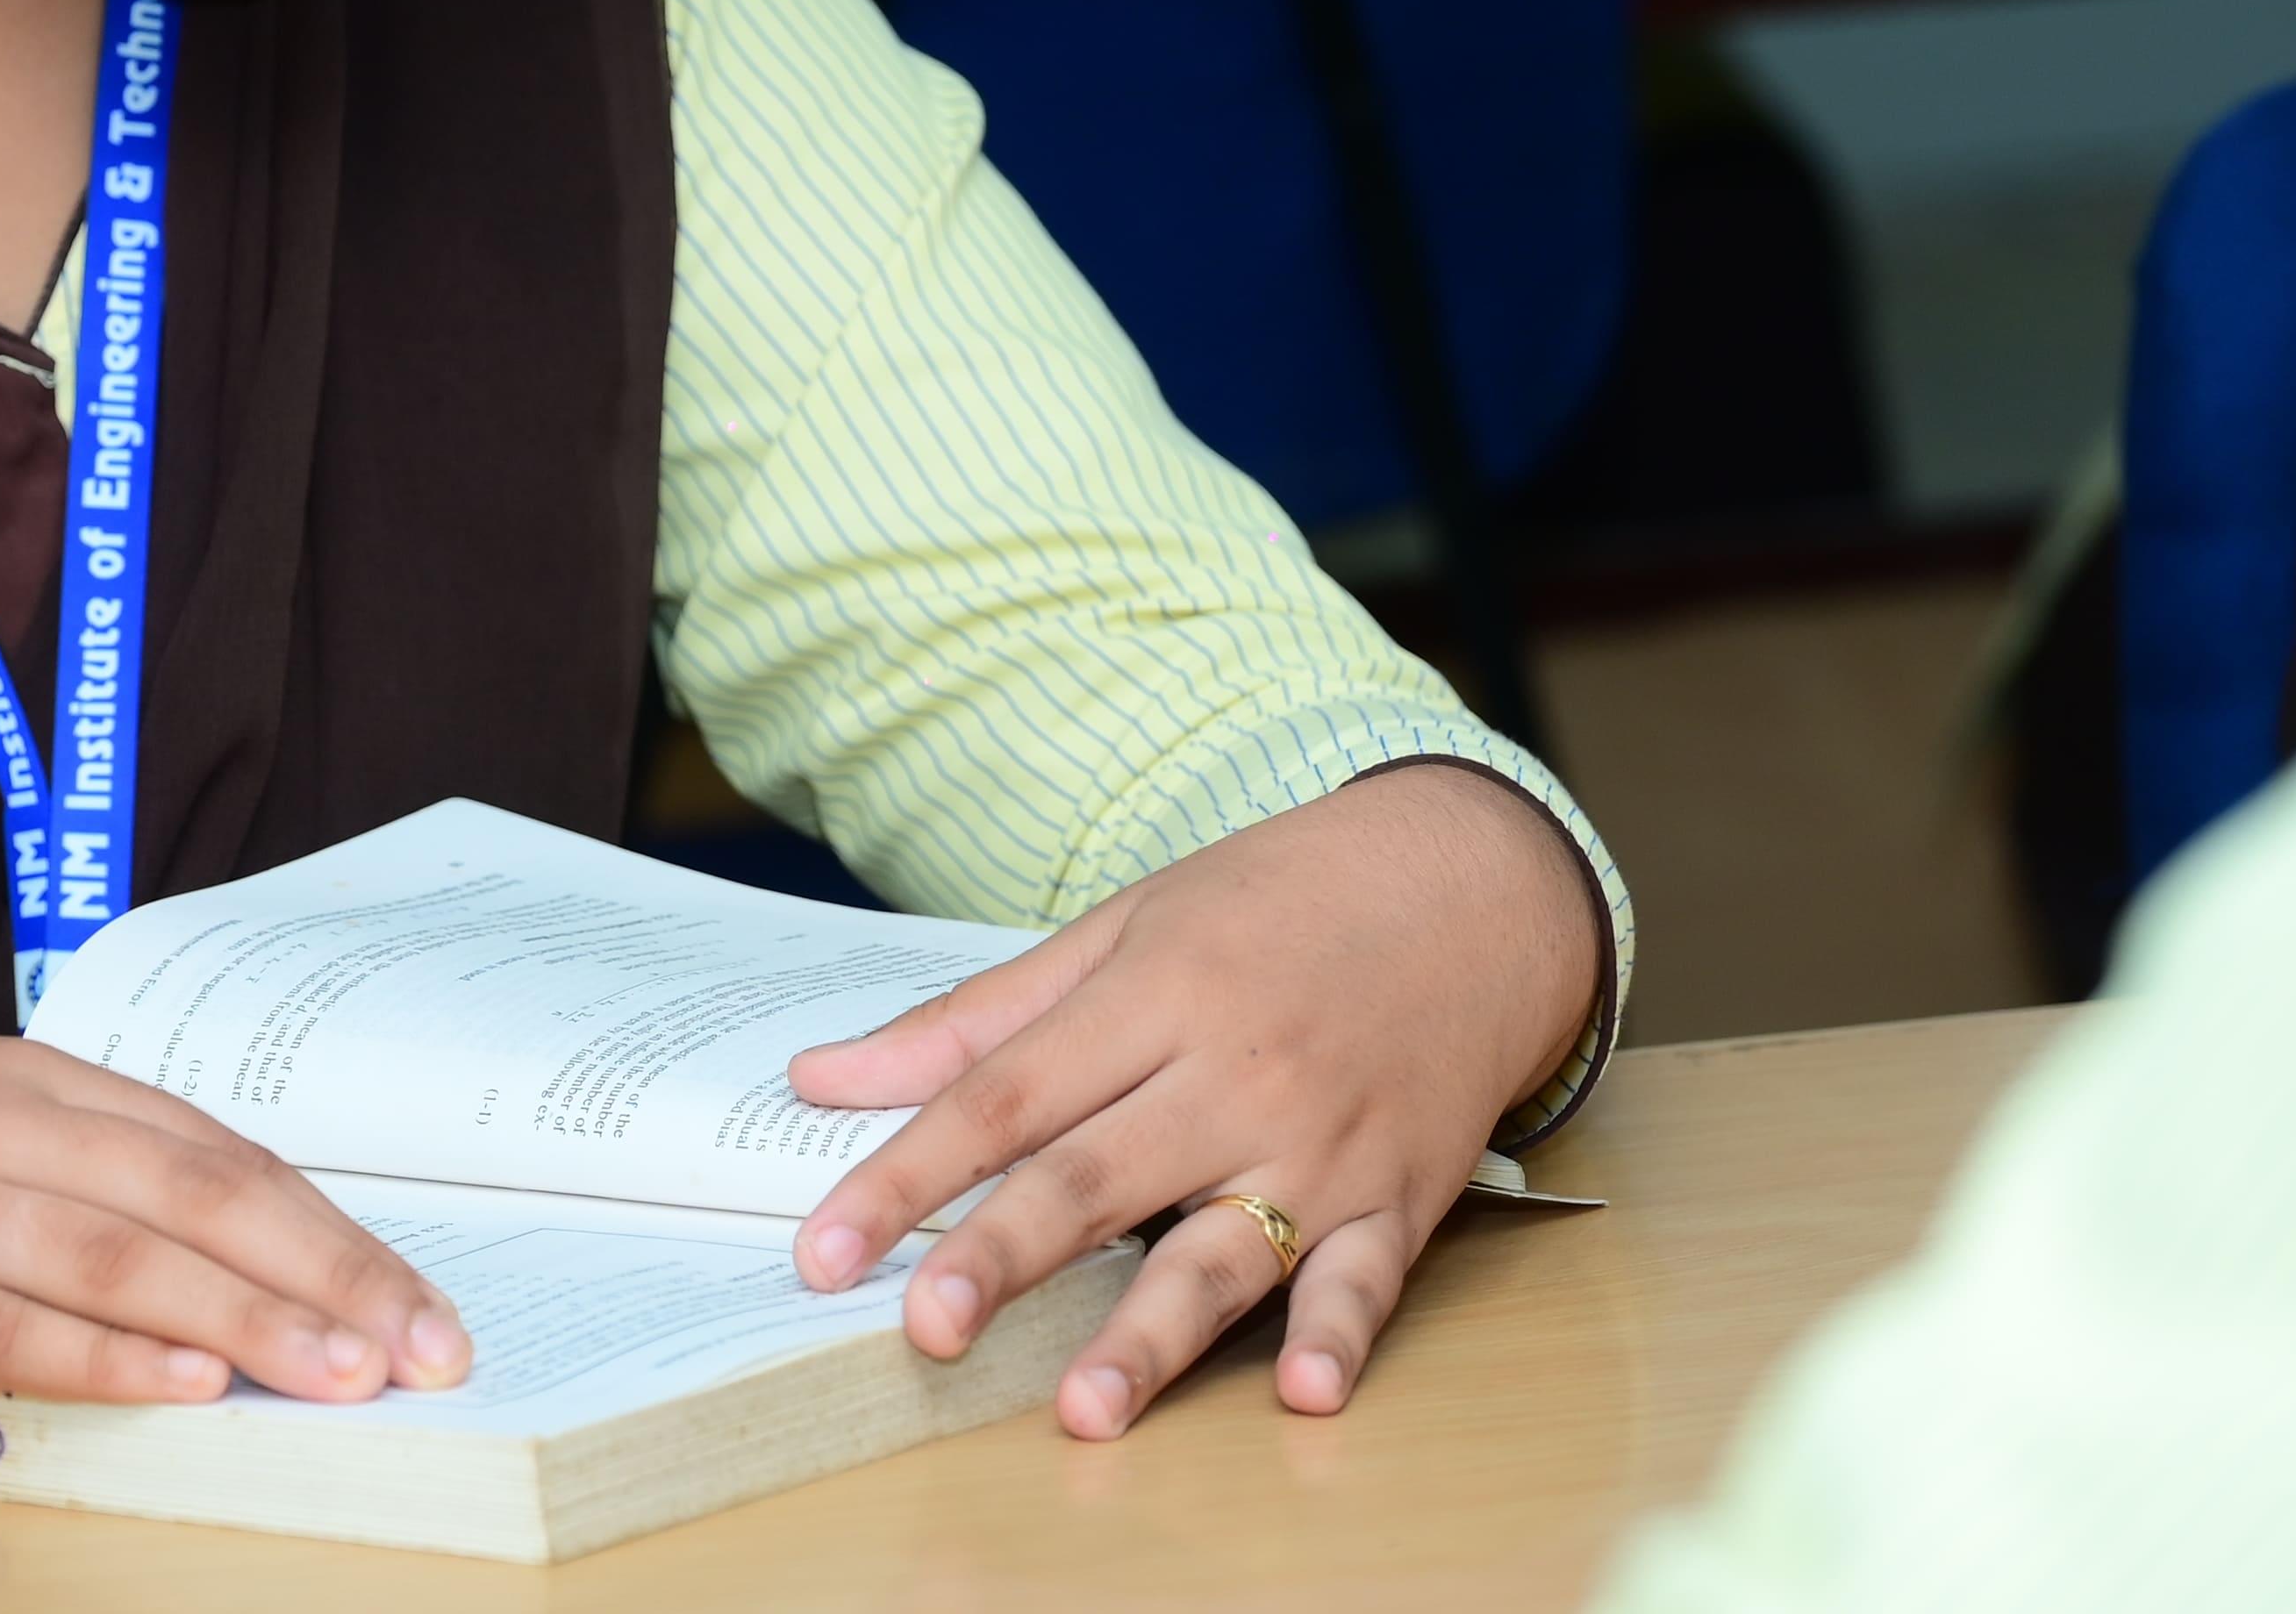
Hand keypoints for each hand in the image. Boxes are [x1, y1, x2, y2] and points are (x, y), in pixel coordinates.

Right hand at [0, 1029, 474, 1409]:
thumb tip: (229, 1263)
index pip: (215, 1152)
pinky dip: (107, 1356)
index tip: (425, 1301)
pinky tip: (187, 1383)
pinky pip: (1, 1330)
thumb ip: (69, 1171)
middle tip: (427, 1351)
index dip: (333, 1229)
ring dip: (250, 1321)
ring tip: (346, 1375)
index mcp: (19, 1077)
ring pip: (118, 1260)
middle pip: (195, 1199)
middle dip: (329, 1279)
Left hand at [783, 762, 1602, 1438]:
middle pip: (1096, 1179)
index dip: (909, 1174)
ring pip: (1221, 1250)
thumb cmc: (1276, 903)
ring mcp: (1321, 1144)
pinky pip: (1363, 1280)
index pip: (1006, 1097)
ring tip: (1083, 1406)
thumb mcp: (1122, 926)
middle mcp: (1235, 1074)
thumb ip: (977, 1016)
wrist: (1472, 889)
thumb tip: (824, 1077)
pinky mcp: (1398, 1198)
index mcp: (1155, 995)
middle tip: (924, 1329)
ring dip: (1150, 1334)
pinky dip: (1334, 1335)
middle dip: (1003, 1257)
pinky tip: (1301, 1390)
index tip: (828, 1247)